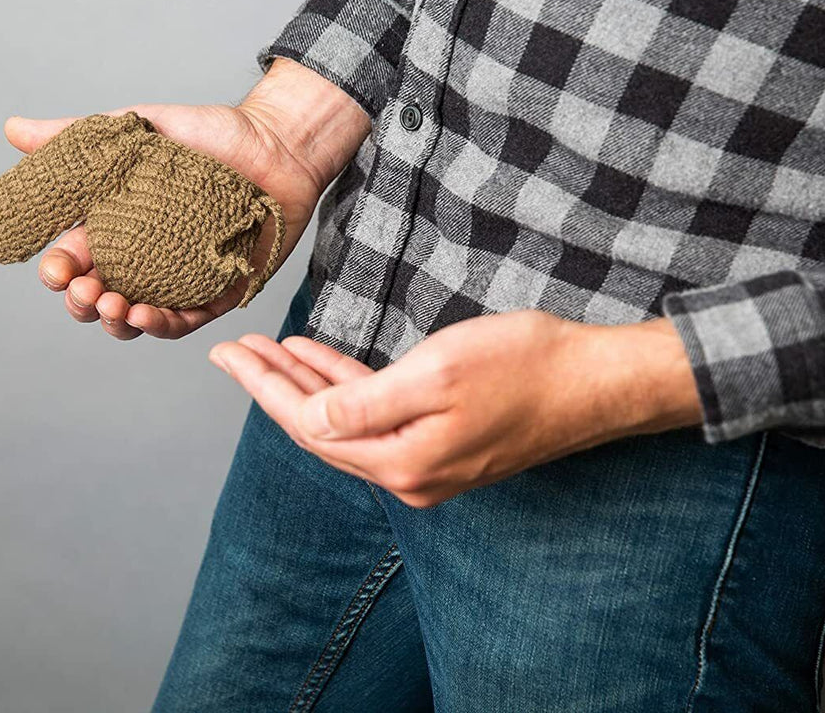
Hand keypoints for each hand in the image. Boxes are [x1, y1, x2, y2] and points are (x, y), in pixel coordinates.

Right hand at [3, 59, 369, 339]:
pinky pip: (183, 320)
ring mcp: (178, 279)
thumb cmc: (207, 134)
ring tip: (112, 308)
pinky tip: (144, 317)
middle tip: (84, 292)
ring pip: (134, 317)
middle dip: (82, 302)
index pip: (74, 258)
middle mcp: (142, 257)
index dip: (59, 271)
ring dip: (115, 321)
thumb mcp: (135, 130)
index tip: (56, 270)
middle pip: (98, 296)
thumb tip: (12, 128)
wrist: (275, 144)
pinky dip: (161, 324)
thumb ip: (75, 136)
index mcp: (114, 225)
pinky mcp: (216, 293)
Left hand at [208, 311, 703, 506]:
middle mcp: (408, 474)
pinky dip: (346, 385)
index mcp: (401, 461)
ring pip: (346, 421)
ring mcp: (428, 462)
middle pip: (320, 428)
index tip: (226, 355)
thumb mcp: (437, 373)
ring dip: (306, 384)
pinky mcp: (445, 442)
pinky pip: (378, 415)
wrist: (597, 381)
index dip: (263, 388)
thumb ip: (366, 402)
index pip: (309, 425)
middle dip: (274, 386)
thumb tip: (311, 420)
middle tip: (234, 351)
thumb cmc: (525, 367)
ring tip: (268, 351)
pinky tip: (322, 359)